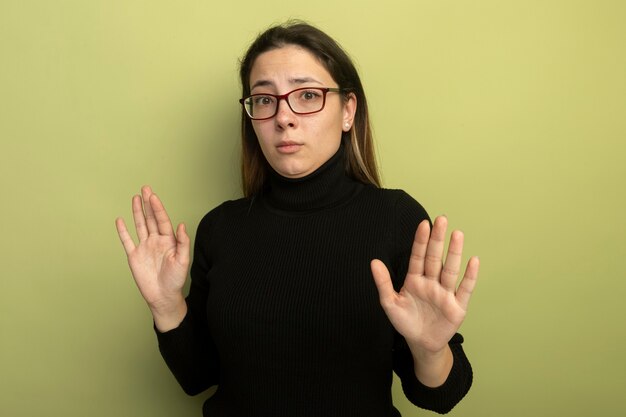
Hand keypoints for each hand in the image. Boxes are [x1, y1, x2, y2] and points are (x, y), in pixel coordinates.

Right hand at [115, 186, 189, 329]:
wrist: (163, 296)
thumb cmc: (176, 280)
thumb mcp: (182, 261)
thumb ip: (182, 242)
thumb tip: (181, 224)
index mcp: (169, 241)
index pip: (162, 220)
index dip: (158, 208)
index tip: (153, 196)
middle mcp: (156, 241)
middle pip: (151, 219)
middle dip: (148, 204)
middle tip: (145, 188)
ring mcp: (144, 248)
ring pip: (140, 226)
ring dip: (138, 212)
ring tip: (136, 198)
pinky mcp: (134, 256)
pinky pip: (127, 241)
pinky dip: (123, 231)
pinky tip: (120, 221)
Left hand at [371, 216, 478, 353]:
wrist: (421, 343)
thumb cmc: (406, 321)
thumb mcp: (390, 304)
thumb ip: (383, 283)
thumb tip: (374, 261)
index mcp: (415, 280)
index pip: (418, 257)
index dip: (420, 241)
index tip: (424, 224)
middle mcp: (432, 283)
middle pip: (435, 258)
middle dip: (437, 240)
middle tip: (441, 219)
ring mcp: (445, 293)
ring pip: (450, 270)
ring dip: (454, 253)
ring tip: (457, 234)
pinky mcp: (457, 307)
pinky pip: (465, 289)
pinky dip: (470, 276)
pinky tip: (473, 261)